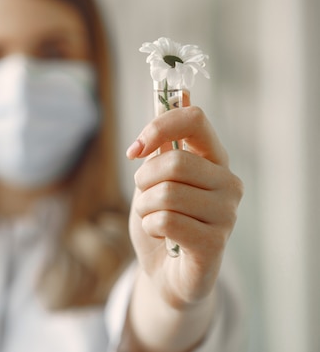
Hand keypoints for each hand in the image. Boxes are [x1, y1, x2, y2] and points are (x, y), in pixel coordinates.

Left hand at [126, 105, 242, 308]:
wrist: (166, 272)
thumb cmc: (161, 220)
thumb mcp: (155, 177)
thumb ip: (165, 140)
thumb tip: (180, 91)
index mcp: (213, 158)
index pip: (194, 119)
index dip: (157, 127)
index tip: (134, 150)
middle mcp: (228, 182)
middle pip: (173, 161)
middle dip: (143, 180)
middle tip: (144, 196)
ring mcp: (227, 213)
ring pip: (166, 193)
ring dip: (144, 207)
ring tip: (154, 219)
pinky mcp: (215, 242)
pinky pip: (166, 221)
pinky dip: (150, 227)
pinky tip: (161, 236)